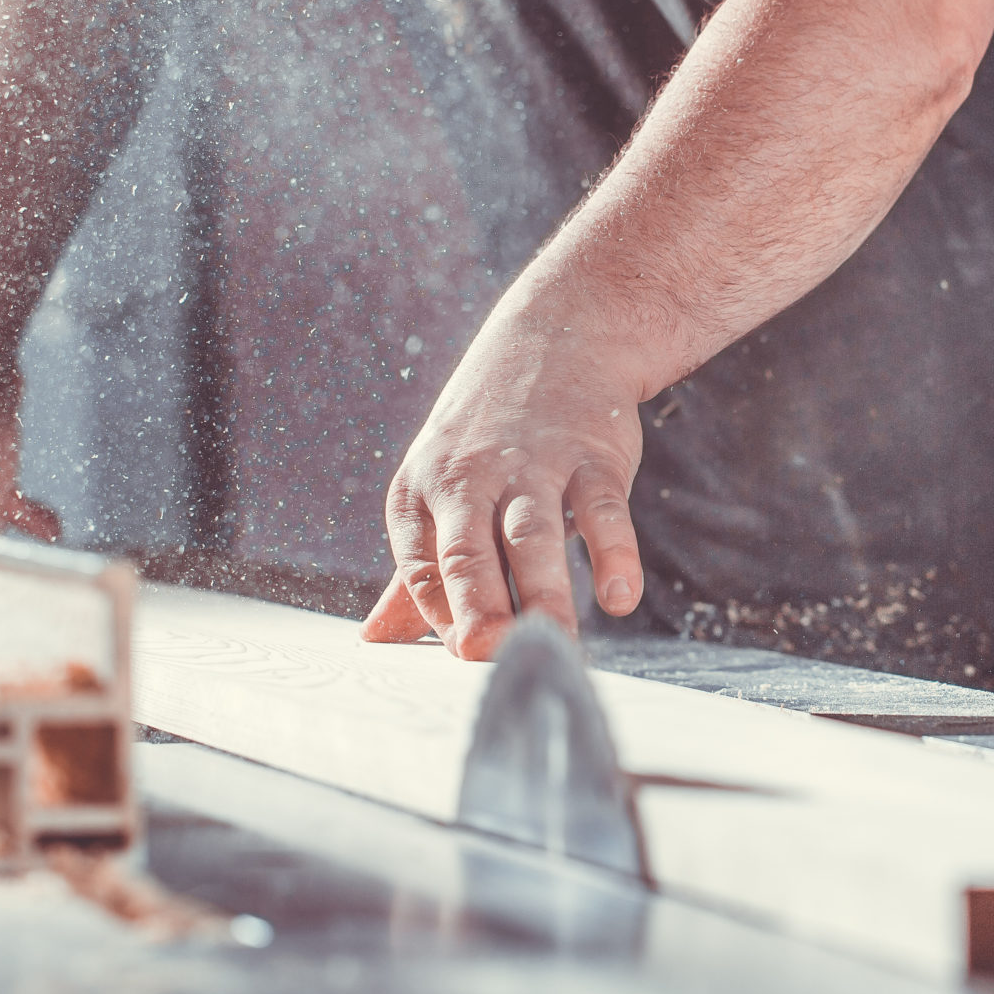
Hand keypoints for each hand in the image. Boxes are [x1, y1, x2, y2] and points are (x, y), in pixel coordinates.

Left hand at [359, 283, 648, 656]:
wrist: (560, 334)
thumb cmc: (490, 435)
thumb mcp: (439, 490)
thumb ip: (418, 571)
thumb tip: (374, 639)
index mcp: (421, 492)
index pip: (422, 569)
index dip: (442, 617)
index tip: (465, 659)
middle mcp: (468, 477)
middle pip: (466, 552)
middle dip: (477, 606)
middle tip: (486, 656)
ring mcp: (531, 463)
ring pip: (531, 535)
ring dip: (543, 592)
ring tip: (554, 642)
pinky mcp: (591, 455)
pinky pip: (601, 510)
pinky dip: (612, 554)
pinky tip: (619, 597)